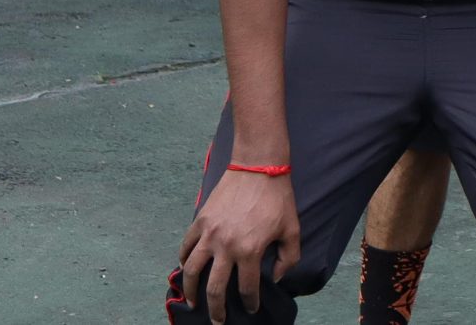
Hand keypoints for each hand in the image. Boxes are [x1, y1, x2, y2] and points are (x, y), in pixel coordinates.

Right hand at [178, 170, 298, 323]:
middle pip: (215, 289)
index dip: (250, 302)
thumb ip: (288, 258)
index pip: (247, 288)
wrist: (258, 166)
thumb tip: (275, 278)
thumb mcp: (292, 229)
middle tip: (218, 321)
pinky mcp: (200, 221)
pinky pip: (186, 247)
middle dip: (217, 310)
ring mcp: (210, 234)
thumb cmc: (278, 198)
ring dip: (191, 291)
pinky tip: (186, 270)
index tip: (251, 309)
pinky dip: (184, 261)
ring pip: (192, 272)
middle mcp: (226, 246)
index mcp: (250, 251)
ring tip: (193, 302)